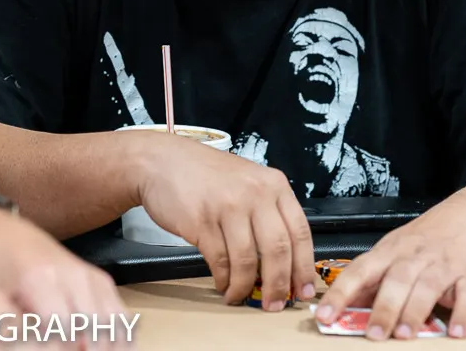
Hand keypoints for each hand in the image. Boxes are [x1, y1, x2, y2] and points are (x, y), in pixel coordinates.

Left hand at [0, 206, 131, 348]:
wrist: (0, 233)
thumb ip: (11, 326)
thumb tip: (31, 345)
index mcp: (38, 278)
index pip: (61, 330)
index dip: (60, 347)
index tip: (52, 350)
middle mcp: (70, 273)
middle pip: (92, 327)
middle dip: (88, 347)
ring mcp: (88, 274)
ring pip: (113, 320)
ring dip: (108, 343)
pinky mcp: (98, 277)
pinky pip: (119, 311)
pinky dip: (120, 334)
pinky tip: (114, 347)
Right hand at [132, 132, 316, 309]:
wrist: (162, 161)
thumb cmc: (206, 175)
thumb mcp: (248, 181)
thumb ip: (268, 211)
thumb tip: (285, 260)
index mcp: (273, 184)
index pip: (300, 232)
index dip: (304, 267)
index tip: (303, 290)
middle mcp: (255, 193)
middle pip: (277, 250)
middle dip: (278, 285)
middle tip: (274, 304)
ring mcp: (227, 206)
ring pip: (247, 260)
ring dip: (244, 286)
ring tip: (239, 296)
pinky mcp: (201, 221)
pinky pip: (219, 260)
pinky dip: (223, 279)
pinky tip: (223, 283)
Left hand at [314, 204, 465, 339]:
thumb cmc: (428, 238)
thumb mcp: (394, 250)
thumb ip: (373, 280)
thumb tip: (344, 308)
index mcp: (390, 251)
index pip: (359, 271)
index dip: (340, 293)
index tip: (324, 315)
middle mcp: (415, 257)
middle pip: (396, 280)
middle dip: (383, 308)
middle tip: (373, 334)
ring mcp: (445, 265)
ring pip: (427, 287)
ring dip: (415, 312)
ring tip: (405, 335)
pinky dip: (463, 314)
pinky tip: (456, 332)